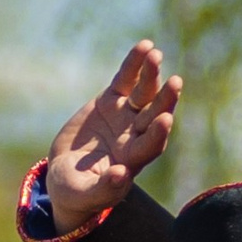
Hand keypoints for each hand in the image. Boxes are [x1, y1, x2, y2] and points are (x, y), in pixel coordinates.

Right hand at [46, 41, 181, 232]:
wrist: (66, 174)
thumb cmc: (77, 192)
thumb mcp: (84, 194)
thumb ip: (103, 189)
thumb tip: (120, 175)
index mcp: (132, 160)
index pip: (151, 146)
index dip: (158, 134)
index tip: (164, 121)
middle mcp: (135, 135)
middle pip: (154, 114)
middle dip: (165, 100)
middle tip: (175, 83)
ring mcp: (125, 115)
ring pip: (144, 93)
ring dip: (151, 75)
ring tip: (154, 55)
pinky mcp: (111, 100)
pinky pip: (126, 79)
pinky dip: (134, 64)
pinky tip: (144, 46)